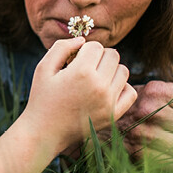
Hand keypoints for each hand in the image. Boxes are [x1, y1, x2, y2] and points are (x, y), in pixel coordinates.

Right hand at [21, 38, 136, 151]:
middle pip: (113, 55)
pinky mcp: (114, 114)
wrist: (44, 132)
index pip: (96, 46)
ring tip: (95, 78)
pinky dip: (121, 87)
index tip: (74, 60)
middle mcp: (99, 86)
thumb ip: (61, 47)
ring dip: (111, 70)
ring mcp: (109, 101)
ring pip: (123, 71)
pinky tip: (106, 90)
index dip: (84, 50)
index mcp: (81, 72)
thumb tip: (82, 40)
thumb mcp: (43, 68)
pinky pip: (130, 92)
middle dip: (99, 57)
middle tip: (85, 67)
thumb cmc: (42, 98)